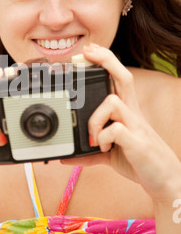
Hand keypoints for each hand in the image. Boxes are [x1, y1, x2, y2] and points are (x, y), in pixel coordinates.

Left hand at [62, 44, 180, 202]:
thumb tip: (67, 158)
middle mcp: (132, 114)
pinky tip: (102, 149)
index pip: (119, 78)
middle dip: (105, 60)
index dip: (106, 63)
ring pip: (112, 101)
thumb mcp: (111, 156)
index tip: (89, 52)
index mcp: (127, 113)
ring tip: (93, 137)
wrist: (165, 181)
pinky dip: (102, 138)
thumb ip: (89, 153)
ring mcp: (135, 126)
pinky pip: (116, 129)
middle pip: (123, 77)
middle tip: (86, 53)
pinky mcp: (136, 142)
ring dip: (95, 118)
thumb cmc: (139, 162)